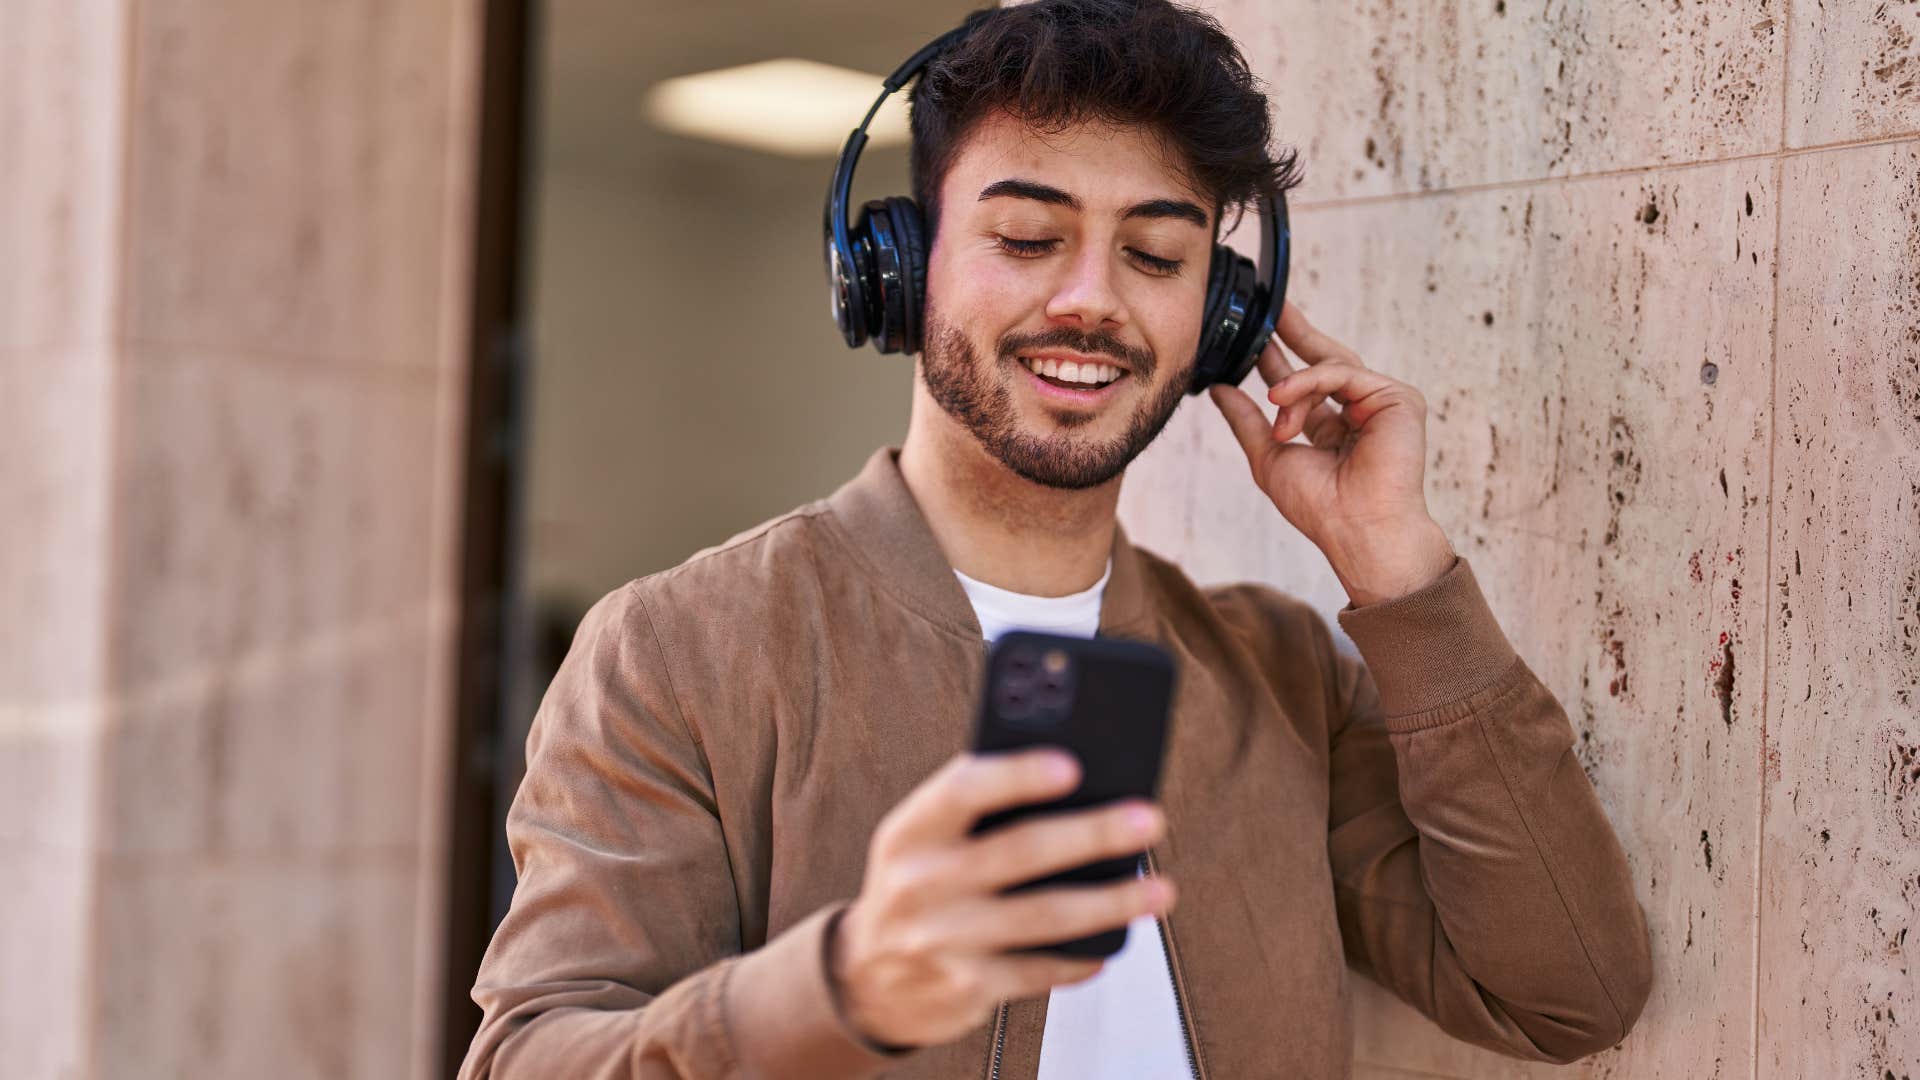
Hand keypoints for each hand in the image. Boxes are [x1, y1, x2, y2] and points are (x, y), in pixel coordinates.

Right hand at [830, 749, 1174, 1048]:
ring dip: (1111, 902)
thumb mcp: (922, 838)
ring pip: (1044, 916)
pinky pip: (1040, 969)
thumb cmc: (917, 885)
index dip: (1018, 775)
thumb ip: (975, 808)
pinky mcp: (967, 987)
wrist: (868, 978)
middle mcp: (922, 883)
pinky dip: (1083, 955)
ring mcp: (944, 940)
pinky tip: (1114, 940)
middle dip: (1093, 834)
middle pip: (1020, 851)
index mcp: (910, 831)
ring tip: (1159, 891)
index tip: (1072, 766)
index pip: (963, 791)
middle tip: (1148, 820)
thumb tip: (1075, 782)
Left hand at [1208, 301, 1454, 605]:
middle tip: (1269, 308)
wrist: (1357, 530)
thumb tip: (1219, 390)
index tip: (1255, 338)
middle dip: (1294, 333)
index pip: (1304, 385)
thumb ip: (1246, 420)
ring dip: (1291, 383)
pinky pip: (1343, 373)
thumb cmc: (1320, 508)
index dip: (1278, 360)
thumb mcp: (1268, 456)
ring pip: (1329, 367)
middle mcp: (1359, 412)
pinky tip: (1283, 398)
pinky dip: (1309, 382)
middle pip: (1326, 360)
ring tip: (1273, 399)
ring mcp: (1380, 404)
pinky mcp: (1397, 399)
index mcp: (1333, 429)